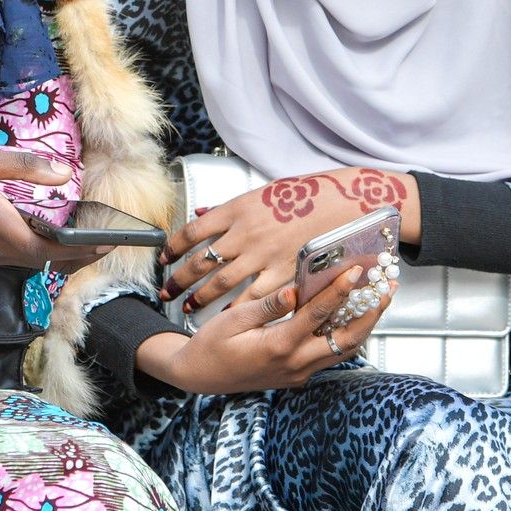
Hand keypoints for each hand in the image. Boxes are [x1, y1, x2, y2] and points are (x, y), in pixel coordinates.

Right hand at [0, 147, 105, 272]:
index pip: (49, 248)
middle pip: (45, 260)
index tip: (107, 241)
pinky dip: (36, 254)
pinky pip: (12, 260)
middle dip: (78, 255)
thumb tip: (62, 175)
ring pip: (29, 263)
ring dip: (59, 256)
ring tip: (85, 242)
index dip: (81, 248)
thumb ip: (21, 167)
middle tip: (106, 243)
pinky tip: (45, 239)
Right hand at [139, 267, 397, 394]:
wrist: (200, 376)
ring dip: (364, 324)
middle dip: (371, 312)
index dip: (339, 290)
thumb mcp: (233, 319)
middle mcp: (295, 364)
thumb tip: (293, 291)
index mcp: (278, 346)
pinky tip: (350, 315)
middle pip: (347, 339)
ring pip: (344, 350)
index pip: (318, 314)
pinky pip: (331, 355)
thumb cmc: (211, 345)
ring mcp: (299, 373)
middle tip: (386, 288)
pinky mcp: (298, 375)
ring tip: (377, 299)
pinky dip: (345, 334)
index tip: (356, 271)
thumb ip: (267, 306)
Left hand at [161, 168, 411, 309]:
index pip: (191, 231)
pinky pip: (251, 298)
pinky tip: (225, 316)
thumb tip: (202, 215)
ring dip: (200, 298)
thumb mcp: (261, 193)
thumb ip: (229, 209)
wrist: (346, 202)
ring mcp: (263, 256)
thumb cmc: (306, 196)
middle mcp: (245, 234)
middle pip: (200, 262)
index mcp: (237, 209)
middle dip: (179, 280)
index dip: (172, 248)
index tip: (164, 259)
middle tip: (167, 292)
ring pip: (220, 284)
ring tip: (188, 307)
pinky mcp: (282, 275)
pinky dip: (234, 309)